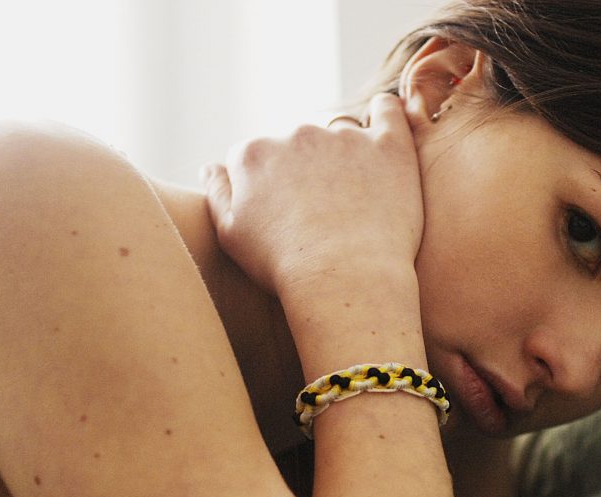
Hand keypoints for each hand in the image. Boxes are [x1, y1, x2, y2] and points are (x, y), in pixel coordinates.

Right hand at [203, 93, 424, 293]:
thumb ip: (219, 193)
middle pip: (300, 142)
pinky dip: (389, 117)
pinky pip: (390, 111)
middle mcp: (295, 134)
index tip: (289, 212)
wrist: (344, 281)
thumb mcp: (231, 236)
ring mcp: (344, 137)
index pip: (258, 156)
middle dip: (309, 169)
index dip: (272, 185)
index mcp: (253, 155)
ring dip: (346, 154)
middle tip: (328, 212)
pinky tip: (386, 140)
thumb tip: (211, 166)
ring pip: (342, 133)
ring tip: (360, 197)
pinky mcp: (388, 146)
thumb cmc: (285, 268)